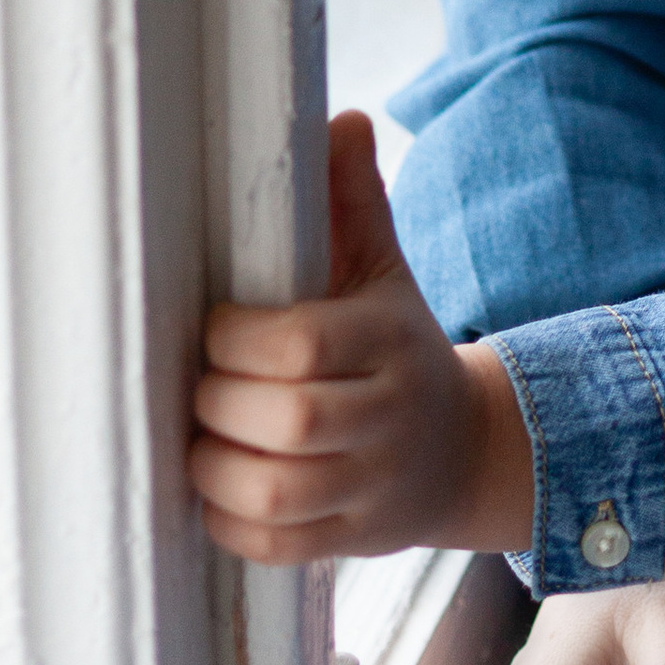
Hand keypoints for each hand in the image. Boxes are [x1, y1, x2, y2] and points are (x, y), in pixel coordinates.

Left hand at [188, 111, 535, 560]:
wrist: (464, 449)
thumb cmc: (397, 346)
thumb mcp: (384, 271)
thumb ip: (355, 201)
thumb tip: (344, 117)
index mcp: (389, 342)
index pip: (303, 344)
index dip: (239, 339)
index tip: (216, 328)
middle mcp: (390, 417)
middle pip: (290, 420)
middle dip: (219, 402)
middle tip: (200, 385)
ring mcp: (374, 485)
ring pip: (277, 493)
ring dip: (215, 467)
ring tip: (201, 436)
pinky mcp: (353, 540)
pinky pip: (274, 546)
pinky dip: (228, 520)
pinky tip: (219, 485)